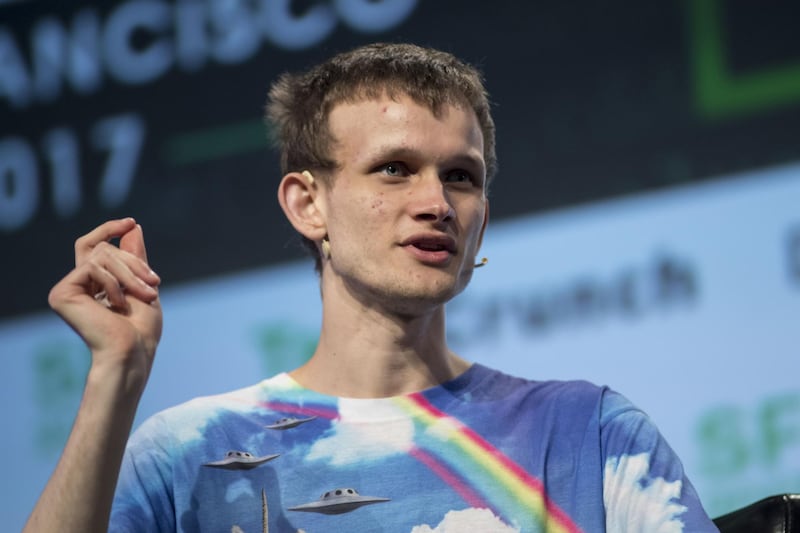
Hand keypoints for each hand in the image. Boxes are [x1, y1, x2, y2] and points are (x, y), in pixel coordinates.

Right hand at [48, 218, 162, 381]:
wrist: (132, 351)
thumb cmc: (141, 329)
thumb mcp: (144, 285)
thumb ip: (135, 257)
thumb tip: (132, 227)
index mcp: (94, 284)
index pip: (93, 246)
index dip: (108, 229)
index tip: (130, 222)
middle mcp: (77, 285)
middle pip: (103, 248)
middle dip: (134, 263)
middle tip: (155, 283)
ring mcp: (68, 289)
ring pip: (100, 255)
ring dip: (130, 274)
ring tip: (145, 295)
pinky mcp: (61, 294)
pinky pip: (92, 267)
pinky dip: (113, 283)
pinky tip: (117, 305)